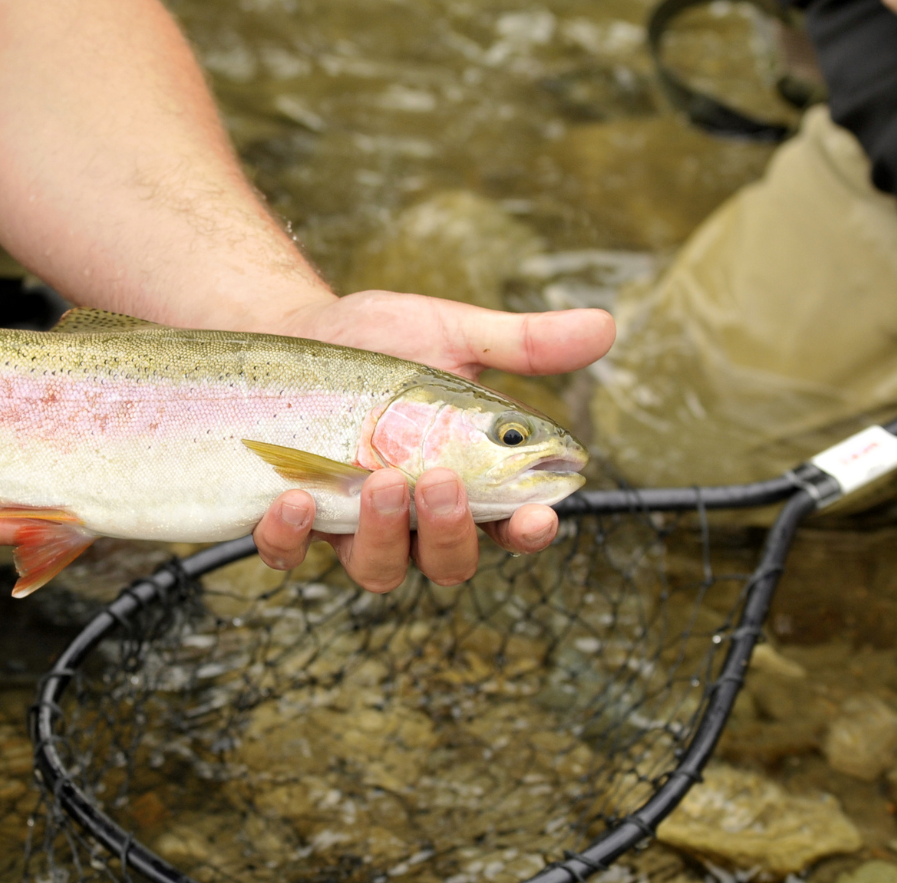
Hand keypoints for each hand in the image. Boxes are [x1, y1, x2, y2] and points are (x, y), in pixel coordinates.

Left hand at [254, 294, 612, 588]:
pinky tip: (292, 499)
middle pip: (448, 562)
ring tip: (376, 480)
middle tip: (438, 481)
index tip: (540, 513)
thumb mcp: (452, 334)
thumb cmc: (380, 342)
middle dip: (449, 532)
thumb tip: (607, 326)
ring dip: (381, 535)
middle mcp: (412, 519)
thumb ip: (523, 344)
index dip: (528, 531)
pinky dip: (290, 539)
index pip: (510, 526)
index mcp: (465, 481)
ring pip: (378, 569)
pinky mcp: (291, 523)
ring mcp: (351, 528)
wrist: (291, 332)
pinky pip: (289, 555)